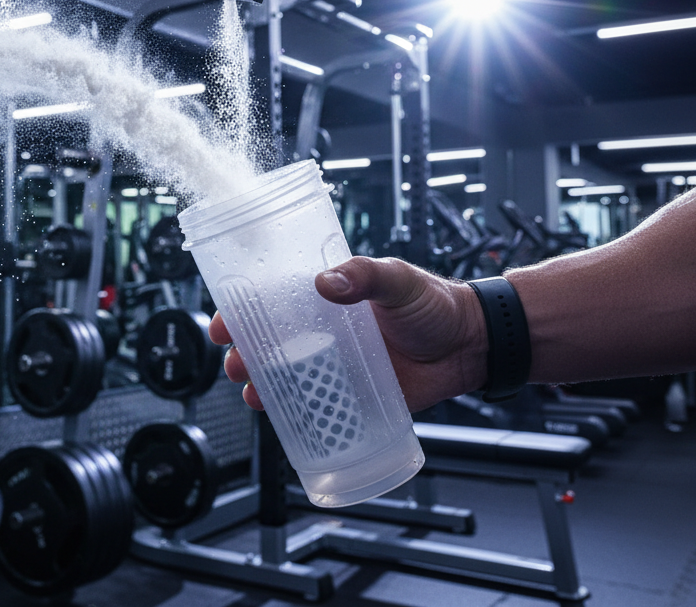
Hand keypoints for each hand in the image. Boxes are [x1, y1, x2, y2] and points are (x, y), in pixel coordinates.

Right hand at [209, 256, 487, 411]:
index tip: (223, 321)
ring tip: (254, 394)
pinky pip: (319, 409)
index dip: (242, 311)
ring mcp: (339, 368)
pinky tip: (283, 420)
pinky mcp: (356, 398)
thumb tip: (325, 283)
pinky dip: (297, 416)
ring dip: (263, 387)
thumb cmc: (436, 304)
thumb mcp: (398, 279)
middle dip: (245, 355)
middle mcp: (326, 334)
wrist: (472, 345)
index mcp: (328, 299)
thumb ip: (364, 276)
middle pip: (271, 345)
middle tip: (235, 363)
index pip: (274, 302)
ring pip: (287, 379)